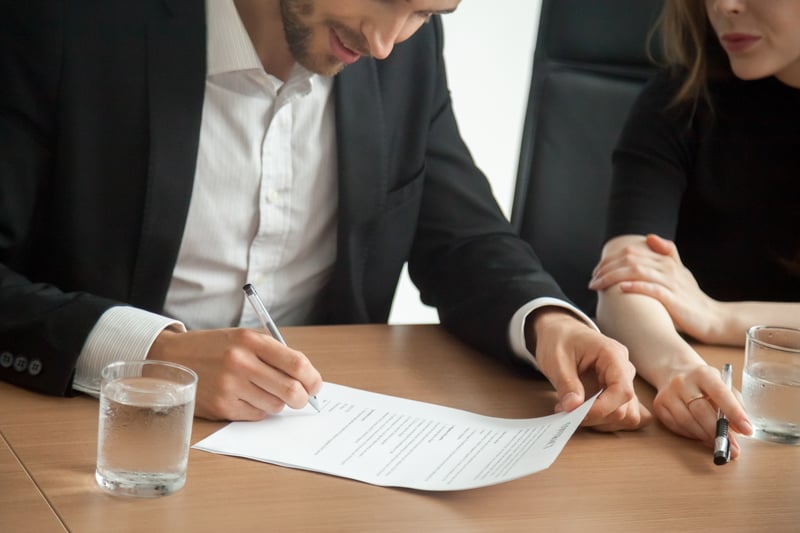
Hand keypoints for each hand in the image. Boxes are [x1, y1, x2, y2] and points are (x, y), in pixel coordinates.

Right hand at [148, 328, 322, 420]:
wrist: (174, 358)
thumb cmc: (216, 348)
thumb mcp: (245, 338)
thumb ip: (275, 354)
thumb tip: (307, 379)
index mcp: (251, 341)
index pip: (297, 363)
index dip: (313, 378)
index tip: (316, 385)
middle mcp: (240, 363)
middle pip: (291, 390)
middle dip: (302, 397)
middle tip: (302, 397)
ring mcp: (230, 386)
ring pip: (275, 405)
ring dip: (278, 402)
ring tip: (265, 391)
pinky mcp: (222, 406)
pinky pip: (257, 415)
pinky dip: (259, 409)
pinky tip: (248, 397)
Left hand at [528, 308, 651, 430]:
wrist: (561, 332)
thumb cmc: (560, 339)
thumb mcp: (556, 358)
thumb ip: (566, 383)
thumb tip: (572, 408)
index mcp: (613, 355)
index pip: (622, 391)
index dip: (602, 409)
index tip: (576, 415)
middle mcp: (625, 370)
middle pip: (625, 408)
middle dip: (595, 417)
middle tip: (566, 412)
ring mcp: (624, 382)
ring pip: (628, 416)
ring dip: (601, 422)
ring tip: (574, 413)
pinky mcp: (618, 393)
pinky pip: (625, 414)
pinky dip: (607, 422)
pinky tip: (587, 415)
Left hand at [590, 234, 723, 342]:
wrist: (712, 318)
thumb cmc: (690, 297)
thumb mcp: (679, 271)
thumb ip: (666, 253)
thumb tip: (650, 236)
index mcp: (666, 260)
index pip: (631, 252)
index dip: (610, 260)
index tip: (596, 271)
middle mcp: (668, 268)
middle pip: (630, 259)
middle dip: (606, 268)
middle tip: (592, 279)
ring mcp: (672, 283)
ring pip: (637, 271)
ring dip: (613, 277)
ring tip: (597, 285)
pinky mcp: (674, 299)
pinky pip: (652, 289)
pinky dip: (635, 286)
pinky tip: (621, 288)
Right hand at [652, 364, 751, 457]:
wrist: (675, 371)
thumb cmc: (704, 382)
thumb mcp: (722, 384)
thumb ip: (734, 403)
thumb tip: (742, 430)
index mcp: (703, 373)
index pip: (720, 393)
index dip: (734, 412)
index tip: (747, 430)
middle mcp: (683, 382)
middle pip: (700, 410)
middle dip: (718, 433)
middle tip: (733, 449)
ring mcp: (668, 393)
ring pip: (686, 421)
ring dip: (705, 437)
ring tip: (720, 446)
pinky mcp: (659, 405)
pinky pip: (675, 426)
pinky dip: (691, 435)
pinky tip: (701, 437)